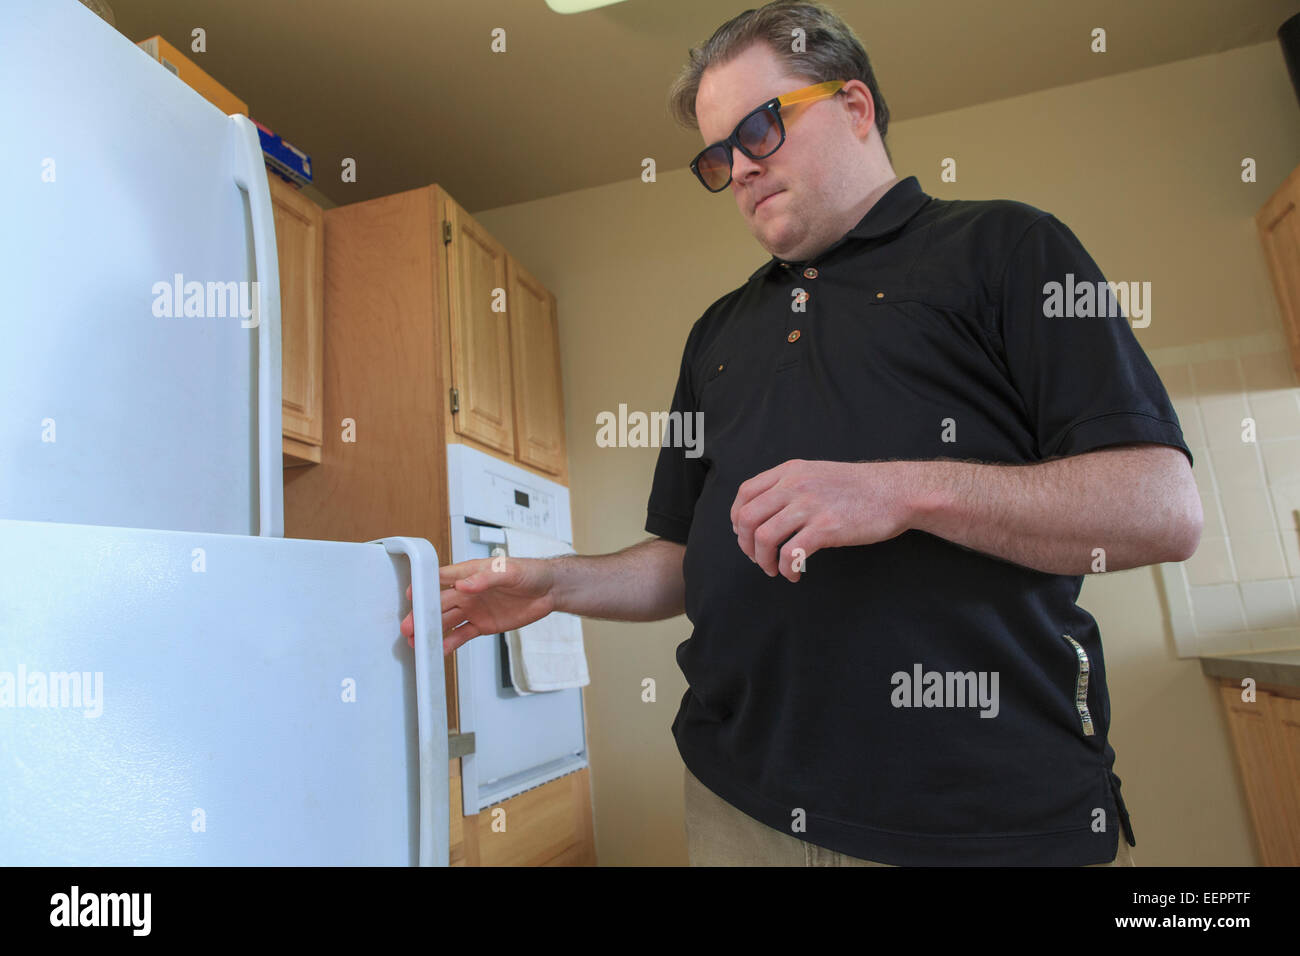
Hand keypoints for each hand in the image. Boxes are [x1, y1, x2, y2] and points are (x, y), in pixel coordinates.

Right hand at [399, 556, 557, 655]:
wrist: (549, 590)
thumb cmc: (530, 573)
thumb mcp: (509, 572)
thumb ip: (485, 578)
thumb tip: (464, 586)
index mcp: (470, 573)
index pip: (441, 578)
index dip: (424, 586)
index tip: (411, 596)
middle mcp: (467, 592)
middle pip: (439, 604)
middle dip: (423, 615)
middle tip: (408, 627)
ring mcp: (473, 609)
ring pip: (447, 621)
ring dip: (432, 631)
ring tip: (417, 642)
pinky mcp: (482, 625)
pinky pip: (462, 634)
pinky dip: (450, 643)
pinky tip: (439, 650)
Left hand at [730, 458, 916, 580]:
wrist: (895, 491)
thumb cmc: (858, 488)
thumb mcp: (816, 474)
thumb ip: (789, 486)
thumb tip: (764, 513)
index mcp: (790, 472)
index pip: (745, 493)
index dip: (738, 519)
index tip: (745, 535)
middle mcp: (795, 485)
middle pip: (748, 517)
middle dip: (746, 545)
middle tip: (757, 559)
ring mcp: (810, 506)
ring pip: (764, 537)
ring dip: (763, 561)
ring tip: (775, 570)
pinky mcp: (826, 528)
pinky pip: (790, 553)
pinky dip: (786, 569)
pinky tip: (794, 574)